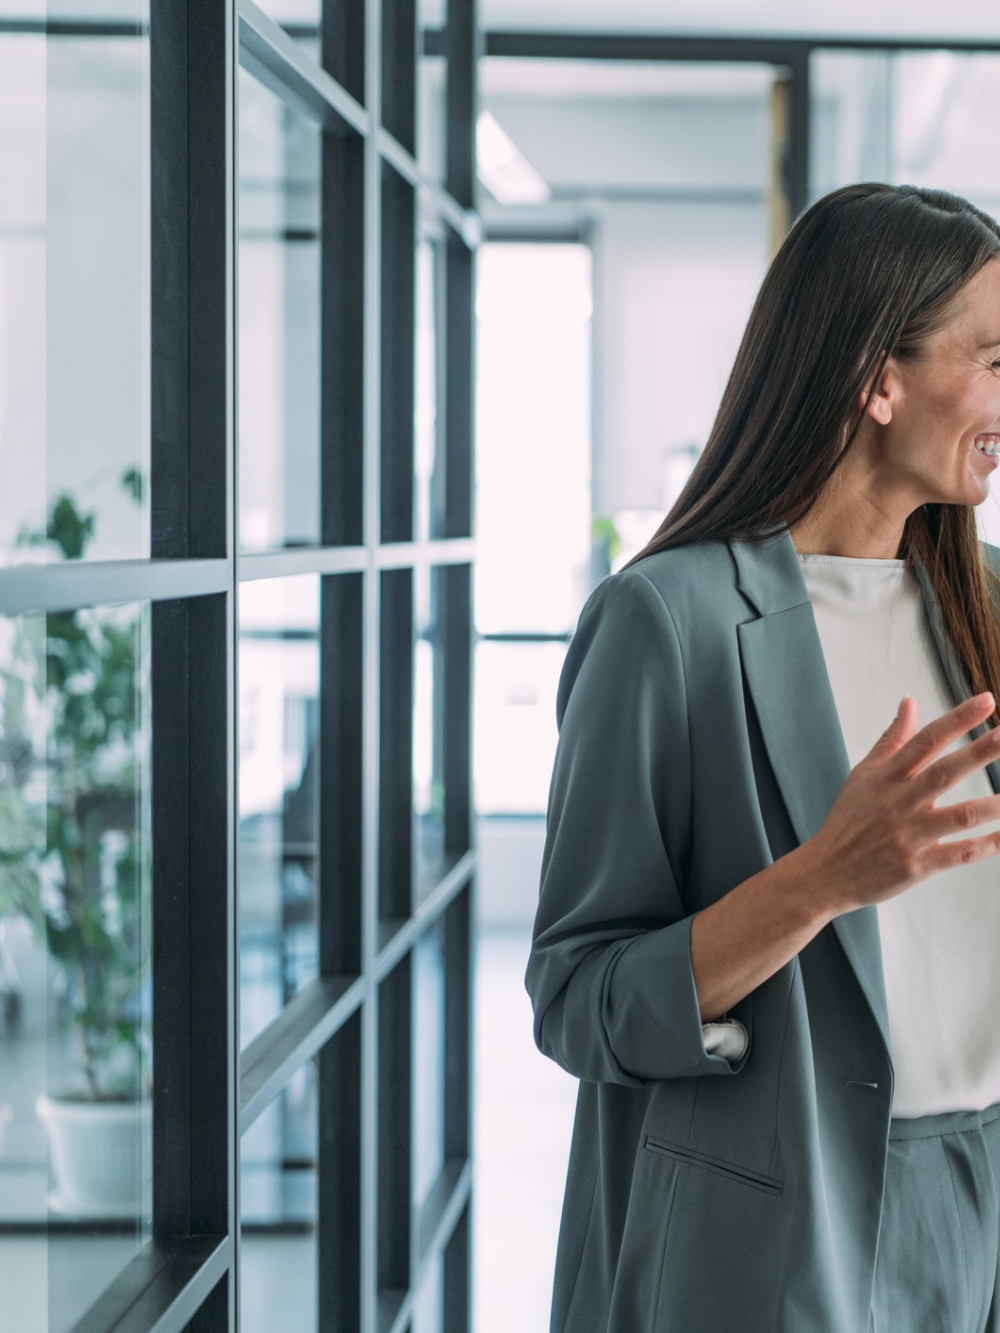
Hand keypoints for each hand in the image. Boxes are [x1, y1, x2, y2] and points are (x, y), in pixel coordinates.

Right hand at [803, 692, 999, 917]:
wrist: (825, 873)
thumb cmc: (847, 822)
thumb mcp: (862, 775)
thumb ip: (891, 739)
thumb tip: (910, 702)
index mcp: (886, 778)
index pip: (925, 741)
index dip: (957, 720)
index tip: (986, 701)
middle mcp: (898, 803)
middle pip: (943, 773)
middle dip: (978, 753)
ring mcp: (908, 836)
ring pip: (959, 817)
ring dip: (993, 805)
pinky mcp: (916, 867)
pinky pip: (958, 855)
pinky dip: (986, 846)